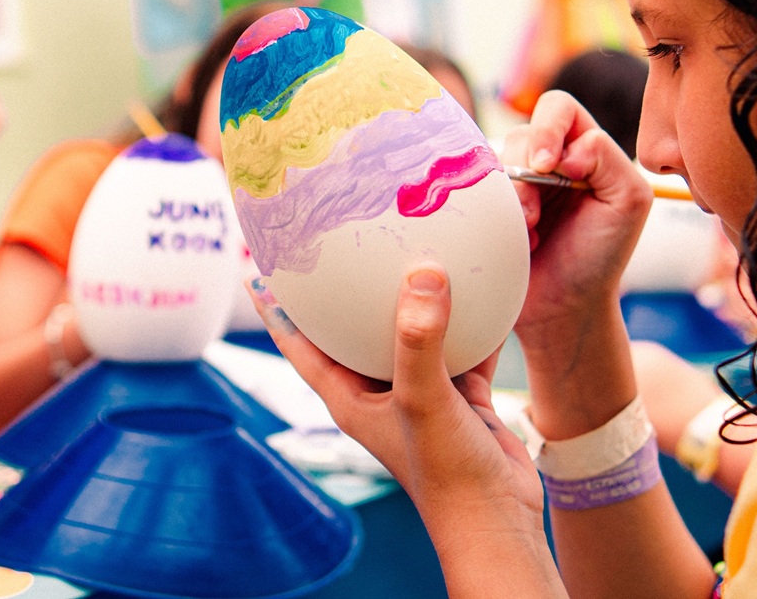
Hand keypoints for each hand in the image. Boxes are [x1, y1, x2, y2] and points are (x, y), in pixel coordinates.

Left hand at [253, 266, 544, 532]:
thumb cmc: (446, 473)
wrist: (498, 518)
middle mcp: (379, 391)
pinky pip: (463, 344)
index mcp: (349, 397)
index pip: (299, 343)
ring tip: (413, 247)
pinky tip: (483, 283)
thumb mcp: (423, 400)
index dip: (276, 306)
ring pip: (410, 332)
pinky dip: (472, 318)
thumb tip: (423, 275)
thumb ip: (419, 340)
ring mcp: (421, 392)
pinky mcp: (460, 394)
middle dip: (346, 288)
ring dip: (413, 297)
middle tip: (340, 238)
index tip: (258, 262)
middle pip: (352, 329)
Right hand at [502, 91, 651, 348]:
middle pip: (521, 132)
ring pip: (493, 161)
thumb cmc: (600, 257)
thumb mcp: (627, 202)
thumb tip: (568, 150)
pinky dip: (489, 212)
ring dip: (509, 198)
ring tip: (528, 233)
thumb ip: (608, 158)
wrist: (564, 310)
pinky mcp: (487, 207)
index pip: (559, 109)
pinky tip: (511, 240)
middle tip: (533, 214)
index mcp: (584, 149)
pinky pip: (471, 188)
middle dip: (524, 172)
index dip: (549, 129)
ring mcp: (513, 183)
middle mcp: (546, 161)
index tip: (550, 167)